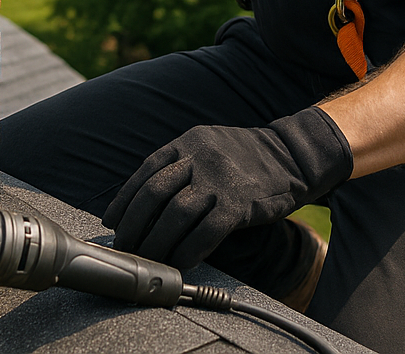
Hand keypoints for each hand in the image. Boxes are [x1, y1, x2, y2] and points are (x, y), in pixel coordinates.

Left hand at [102, 107, 351, 268]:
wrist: (292, 155)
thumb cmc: (244, 158)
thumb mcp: (208, 145)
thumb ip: (179, 165)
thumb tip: (142, 196)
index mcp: (188, 143)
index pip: (145, 172)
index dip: (124, 200)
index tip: (112, 222)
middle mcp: (200, 159)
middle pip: (154, 194)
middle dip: (134, 224)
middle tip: (126, 245)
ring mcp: (220, 181)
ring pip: (175, 216)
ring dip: (156, 242)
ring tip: (149, 258)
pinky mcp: (239, 205)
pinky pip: (205, 233)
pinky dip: (188, 250)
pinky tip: (180, 261)